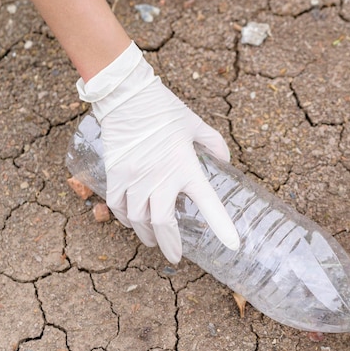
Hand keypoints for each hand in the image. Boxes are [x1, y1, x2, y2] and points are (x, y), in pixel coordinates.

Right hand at [77, 42, 239, 262]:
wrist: (126, 95)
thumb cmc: (163, 109)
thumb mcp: (195, 124)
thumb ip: (214, 144)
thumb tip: (225, 160)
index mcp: (185, 166)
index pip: (208, 203)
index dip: (222, 226)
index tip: (234, 244)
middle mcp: (160, 177)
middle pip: (164, 224)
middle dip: (170, 245)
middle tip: (175, 256)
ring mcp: (134, 178)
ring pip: (139, 219)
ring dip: (147, 234)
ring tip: (154, 240)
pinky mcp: (115, 174)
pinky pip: (117, 206)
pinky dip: (125, 219)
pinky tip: (132, 222)